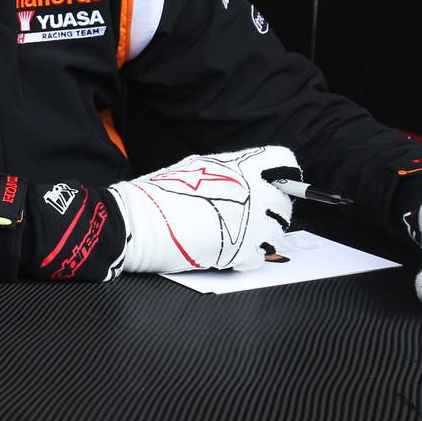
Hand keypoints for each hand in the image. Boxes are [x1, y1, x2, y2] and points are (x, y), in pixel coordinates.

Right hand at [108, 145, 297, 273]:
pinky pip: (259, 257)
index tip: (277, 185)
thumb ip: (231, 171)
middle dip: (270, 213)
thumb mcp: (197, 167)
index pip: (283, 163)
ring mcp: (250, 224)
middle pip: (284, 204)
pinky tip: (225, 250)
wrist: (137, 223)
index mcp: (241, 167)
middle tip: (246, 218)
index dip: (283, 175)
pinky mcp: (242, 252)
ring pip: (277, 234)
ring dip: (261, 237)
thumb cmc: (160, 194)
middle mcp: (253, 193)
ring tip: (233, 236)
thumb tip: (250, 178)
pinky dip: (246, 257)